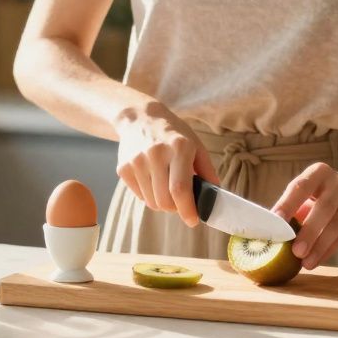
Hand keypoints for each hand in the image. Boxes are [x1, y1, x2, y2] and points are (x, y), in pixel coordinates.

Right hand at [114, 102, 220, 226]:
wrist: (139, 117)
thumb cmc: (172, 133)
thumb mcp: (196, 145)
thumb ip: (207, 171)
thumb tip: (214, 197)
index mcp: (178, 148)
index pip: (180, 189)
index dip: (187, 210)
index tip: (193, 220)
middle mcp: (155, 154)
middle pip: (165, 201)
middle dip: (176, 209)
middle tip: (181, 202)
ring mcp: (137, 162)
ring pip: (152, 202)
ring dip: (162, 203)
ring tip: (166, 187)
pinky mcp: (123, 168)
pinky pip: (140, 196)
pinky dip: (149, 196)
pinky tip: (153, 180)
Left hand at [271, 163, 337, 269]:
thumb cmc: (322, 197)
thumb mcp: (308, 195)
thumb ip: (293, 209)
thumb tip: (270, 233)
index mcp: (319, 173)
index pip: (302, 186)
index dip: (289, 203)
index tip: (276, 219)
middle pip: (325, 207)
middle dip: (309, 231)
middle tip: (296, 251)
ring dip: (320, 247)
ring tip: (305, 263)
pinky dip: (329, 250)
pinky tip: (317, 260)